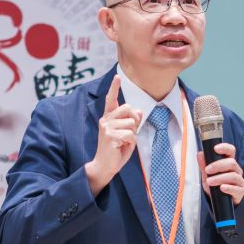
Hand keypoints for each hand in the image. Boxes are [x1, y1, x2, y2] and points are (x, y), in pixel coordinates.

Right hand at [86, 76, 142, 195]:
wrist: (105, 166)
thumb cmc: (117, 149)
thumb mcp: (127, 133)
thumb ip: (132, 121)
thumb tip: (138, 111)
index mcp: (108, 117)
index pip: (111, 100)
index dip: (114, 88)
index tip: (117, 77)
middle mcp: (105, 120)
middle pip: (128, 108)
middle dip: (134, 120)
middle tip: (129, 133)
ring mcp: (106, 127)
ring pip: (131, 123)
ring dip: (133, 134)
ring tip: (124, 142)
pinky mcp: (109, 136)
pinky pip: (130, 135)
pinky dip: (131, 142)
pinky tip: (122, 147)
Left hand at [198, 143, 243, 205]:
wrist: (221, 202)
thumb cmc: (215, 185)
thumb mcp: (207, 175)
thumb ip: (204, 165)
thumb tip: (199, 154)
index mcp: (229, 163)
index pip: (231, 151)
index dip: (225, 148)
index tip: (215, 148)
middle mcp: (236, 170)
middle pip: (231, 163)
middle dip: (218, 165)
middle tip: (207, 170)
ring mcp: (239, 181)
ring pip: (233, 176)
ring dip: (220, 178)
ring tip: (209, 182)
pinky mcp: (240, 192)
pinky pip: (236, 189)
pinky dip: (229, 188)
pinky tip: (222, 188)